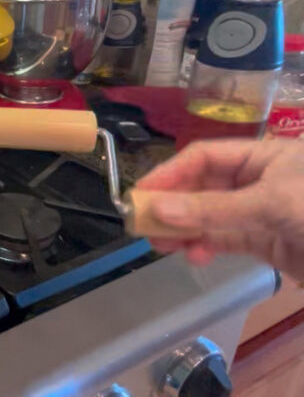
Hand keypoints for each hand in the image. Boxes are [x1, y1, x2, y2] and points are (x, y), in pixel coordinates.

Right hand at [136, 139, 303, 280]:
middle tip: (143, 223)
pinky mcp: (264, 242)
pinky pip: (224, 240)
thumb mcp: (270, 203)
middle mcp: (258, 180)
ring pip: (210, 217)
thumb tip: (158, 210)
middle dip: (173, 205)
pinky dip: (206, 247)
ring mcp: (260, 213)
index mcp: (262, 156)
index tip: (140, 193)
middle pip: (202, 187)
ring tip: (160, 245)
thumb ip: (214, 208)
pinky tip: (194, 256)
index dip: (170, 173)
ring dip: (184, 230)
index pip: (203, 157)